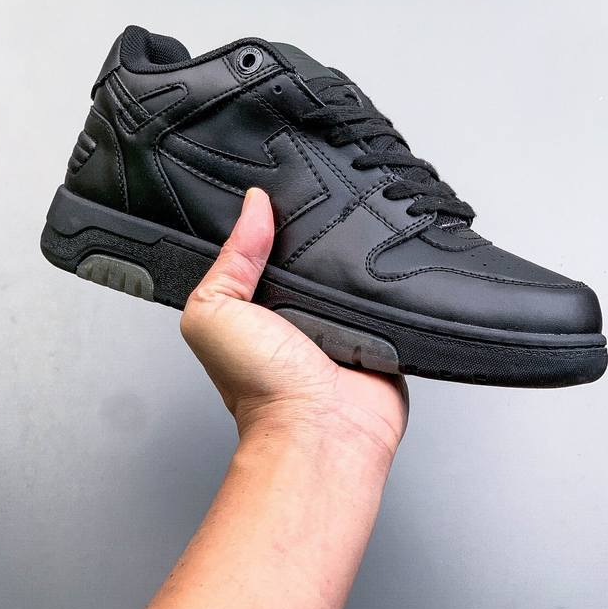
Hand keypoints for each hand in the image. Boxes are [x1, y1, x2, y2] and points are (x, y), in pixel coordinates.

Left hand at [180, 188, 407, 458]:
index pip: (268, 242)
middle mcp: (302, 308)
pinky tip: (390, 257)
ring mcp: (344, 317)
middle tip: (328, 193)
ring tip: (361, 221)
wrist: (321, 429)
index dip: (273, 214)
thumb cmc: (261, 387)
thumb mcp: (215, 312)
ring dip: (360, 248)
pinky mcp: (383, 328)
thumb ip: (230, 259)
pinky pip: (392, 291)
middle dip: (322, 223)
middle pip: (316, 247)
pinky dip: (393, 277)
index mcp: (261, 301)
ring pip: (356, 264)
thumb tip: (253, 207)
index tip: (283, 179)